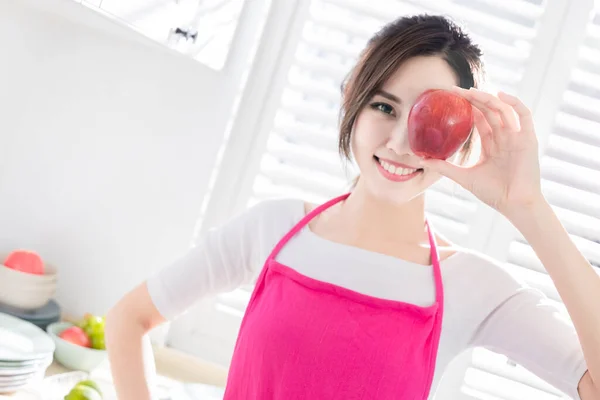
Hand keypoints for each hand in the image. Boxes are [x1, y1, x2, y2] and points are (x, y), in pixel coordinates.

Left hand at [419, 87, 543, 216]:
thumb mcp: (463, 177)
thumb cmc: (492, 193)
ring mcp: (516, 137)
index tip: (450, 98)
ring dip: (487, 98)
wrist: (514, 205)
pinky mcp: (528, 139)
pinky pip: (523, 115)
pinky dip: (514, 103)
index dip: (467, 107)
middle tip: (455, 89)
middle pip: (489, 111)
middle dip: (473, 99)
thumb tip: (420, 159)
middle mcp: (504, 138)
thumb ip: (444, 167)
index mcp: (492, 145)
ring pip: (502, 110)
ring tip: (470, 91)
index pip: (479, 119)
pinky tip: (500, 95)